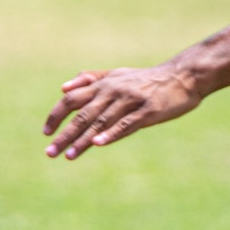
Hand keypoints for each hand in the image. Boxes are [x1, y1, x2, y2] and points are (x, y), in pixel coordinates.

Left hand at [43, 65, 202, 159]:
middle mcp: (113, 91)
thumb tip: (63, 88)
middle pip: (82, 114)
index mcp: (104, 84)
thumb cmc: (148, 79)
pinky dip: (112, 133)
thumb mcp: (117, 74)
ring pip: (101, 121)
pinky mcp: (148, 111)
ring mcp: (130, 101)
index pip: (72, 99)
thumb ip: (91, 79)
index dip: (57, 115)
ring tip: (69, 156)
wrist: (183, 76)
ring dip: (83, 140)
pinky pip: (126, 123)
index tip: (46, 133)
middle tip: (50, 153)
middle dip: (65, 134)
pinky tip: (99, 143)